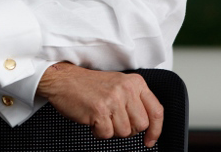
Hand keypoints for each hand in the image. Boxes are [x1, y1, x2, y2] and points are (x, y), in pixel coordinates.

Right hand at [37, 63, 162, 147]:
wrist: (64, 80)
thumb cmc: (90, 85)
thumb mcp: (118, 85)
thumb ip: (134, 100)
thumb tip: (148, 124)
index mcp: (135, 82)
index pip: (156, 110)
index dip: (156, 130)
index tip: (150, 140)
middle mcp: (126, 89)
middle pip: (141, 125)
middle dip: (127, 128)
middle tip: (113, 119)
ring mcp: (113, 99)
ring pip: (124, 132)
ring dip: (111, 130)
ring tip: (101, 116)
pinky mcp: (100, 110)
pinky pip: (107, 135)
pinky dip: (98, 132)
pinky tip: (93, 119)